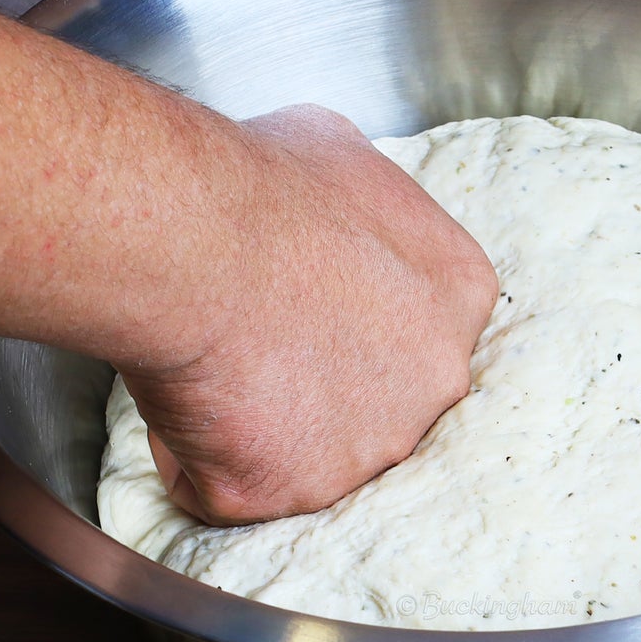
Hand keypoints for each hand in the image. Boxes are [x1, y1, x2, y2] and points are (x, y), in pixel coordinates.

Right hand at [119, 106, 499, 524]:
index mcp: (459, 294)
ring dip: (264, 424)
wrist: (196, 243)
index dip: (356, 314)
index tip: (311, 303)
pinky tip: (181, 402)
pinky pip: (235, 490)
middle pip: (381, 398)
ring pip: (313, 452)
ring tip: (216, 369)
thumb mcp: (336, 148)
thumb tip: (332, 201)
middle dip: (323, 380)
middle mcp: (436, 381)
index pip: (422, 323)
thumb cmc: (263, 184)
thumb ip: (360, 200)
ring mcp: (369, 449)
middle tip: (260, 342)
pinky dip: (196, 458)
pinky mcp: (290, 493)